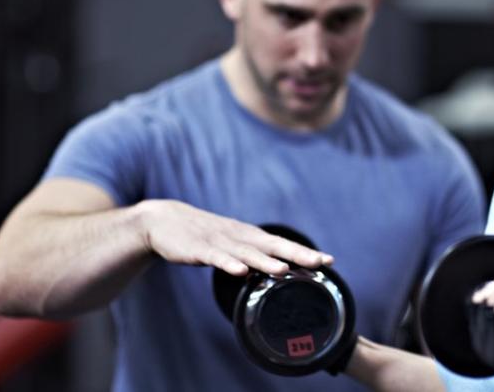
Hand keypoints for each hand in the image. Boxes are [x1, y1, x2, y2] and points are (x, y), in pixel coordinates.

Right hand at [136, 199, 332, 275]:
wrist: (163, 220)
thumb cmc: (203, 236)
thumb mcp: (231, 244)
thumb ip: (252, 256)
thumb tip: (276, 272)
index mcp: (249, 237)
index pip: (282, 245)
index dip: (305, 252)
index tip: (329, 261)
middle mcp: (239, 237)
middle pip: (272, 246)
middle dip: (297, 254)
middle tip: (320, 262)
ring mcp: (220, 242)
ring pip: (247, 253)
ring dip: (265, 261)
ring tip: (284, 270)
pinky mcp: (199, 249)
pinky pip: (216, 258)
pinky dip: (228, 264)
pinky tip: (240, 271)